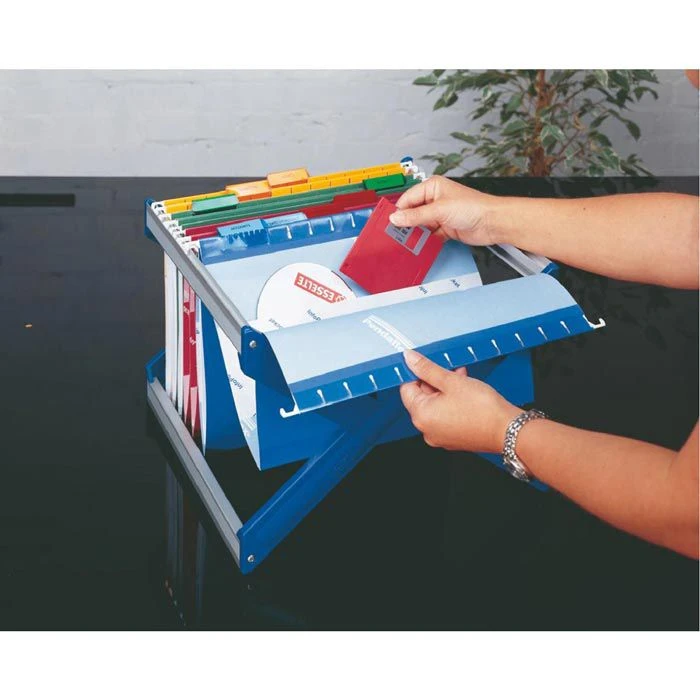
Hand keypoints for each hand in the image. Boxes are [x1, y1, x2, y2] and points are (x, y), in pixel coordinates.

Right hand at [389, 175, 499, 246]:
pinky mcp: (444, 228)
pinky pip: (428, 235)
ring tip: (404, 241)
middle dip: (405, 223)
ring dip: (414, 233)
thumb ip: (416, 216)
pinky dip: (424, 240)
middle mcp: (435, 200)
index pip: (408, 198)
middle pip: (413, 212)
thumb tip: (396, 218)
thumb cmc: (473, 207)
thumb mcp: (439, 210)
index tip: (389, 222)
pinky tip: (418, 245)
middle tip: (394, 234)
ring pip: (420, 225)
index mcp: (432, 187)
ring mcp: (439, 215)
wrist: (491, 222)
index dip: (399, 210)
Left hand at [399, 349, 520, 452]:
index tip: (429, 366)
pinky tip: (467, 394)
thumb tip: (409, 359)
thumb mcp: (451, 381)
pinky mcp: (453, 439)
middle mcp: (426, 430)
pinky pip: (445, 417)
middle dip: (435, 382)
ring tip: (463, 380)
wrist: (508, 430)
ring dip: (446, 391)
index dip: (418, 374)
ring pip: (435, 407)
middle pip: (421, 398)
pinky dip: (452, 404)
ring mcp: (439, 436)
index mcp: (421, 416)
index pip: (407, 389)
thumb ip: (427, 368)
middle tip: (452, 373)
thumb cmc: (482, 408)